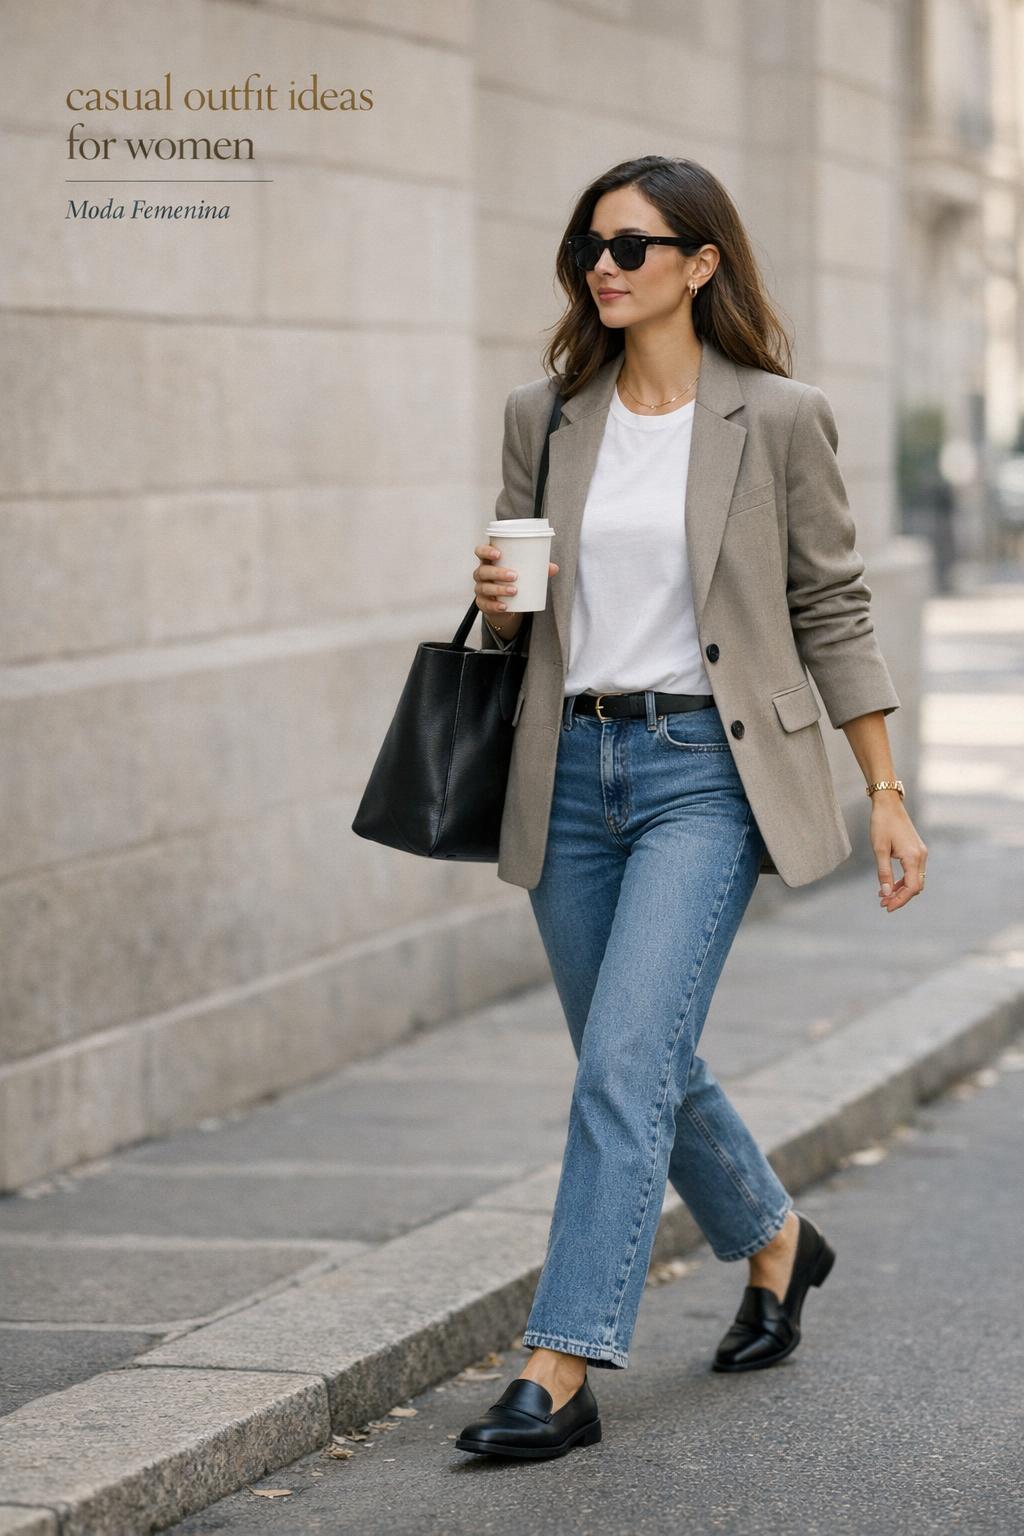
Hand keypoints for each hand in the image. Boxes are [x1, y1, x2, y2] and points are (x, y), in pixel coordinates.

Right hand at [472, 543, 557, 616]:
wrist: (506, 603)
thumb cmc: (513, 580)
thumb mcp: (523, 573)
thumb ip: (537, 569)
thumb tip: (554, 568)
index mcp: (489, 561)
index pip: (480, 552)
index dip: (486, 551)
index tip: (498, 554)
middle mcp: (481, 574)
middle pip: (482, 571)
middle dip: (497, 573)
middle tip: (515, 575)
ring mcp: (481, 589)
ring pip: (484, 588)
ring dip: (499, 589)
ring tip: (514, 590)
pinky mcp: (483, 603)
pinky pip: (485, 604)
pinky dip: (495, 605)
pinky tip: (504, 606)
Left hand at [870, 792, 927, 911]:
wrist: (888, 804)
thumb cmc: (882, 823)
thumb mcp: (879, 849)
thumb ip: (884, 872)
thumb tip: (886, 892)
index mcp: (913, 857)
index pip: (912, 887)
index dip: (900, 900)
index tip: (886, 907)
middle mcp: (921, 856)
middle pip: (916, 886)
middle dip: (900, 897)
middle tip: (883, 903)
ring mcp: (920, 853)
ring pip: (915, 879)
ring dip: (901, 889)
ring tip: (883, 896)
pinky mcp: (916, 850)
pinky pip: (913, 871)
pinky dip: (902, 880)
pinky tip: (889, 884)